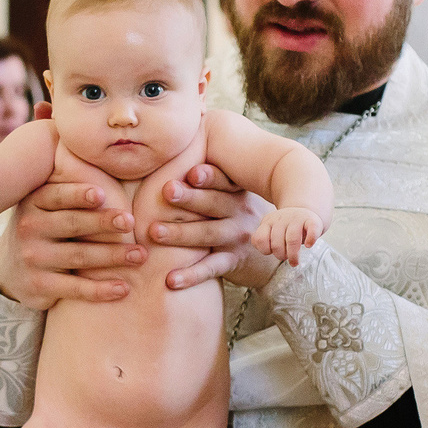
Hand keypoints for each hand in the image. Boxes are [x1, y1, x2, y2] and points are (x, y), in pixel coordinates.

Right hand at [0, 180, 137, 307]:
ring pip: (78, 256)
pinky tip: (123, 288)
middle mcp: (30, 228)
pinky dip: (100, 290)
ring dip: (113, 256)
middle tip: (131, 222)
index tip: (102, 194)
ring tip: (140, 256)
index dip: (78, 195)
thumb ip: (67, 185)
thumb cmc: (45, 227)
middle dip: (103, 223)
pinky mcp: (39, 286)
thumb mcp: (45, 205)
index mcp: (34, 202)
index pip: (58, 196)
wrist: (11, 270)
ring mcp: (33, 258)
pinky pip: (75, 288)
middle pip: (72, 224)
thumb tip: (105, 156)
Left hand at [146, 164, 276, 290]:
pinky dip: (191, 276)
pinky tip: (170, 280)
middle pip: (213, 204)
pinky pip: (211, 268)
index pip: (223, 181)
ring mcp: (237, 238)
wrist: (273, 251)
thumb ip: (212, 179)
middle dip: (189, 197)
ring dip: (180, 234)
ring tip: (154, 232)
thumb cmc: (238, 215)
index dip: (209, 177)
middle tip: (166, 190)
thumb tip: (181, 147)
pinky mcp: (233, 262)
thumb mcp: (235, 194)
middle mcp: (238, 212)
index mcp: (236, 192)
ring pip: (208, 234)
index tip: (192, 172)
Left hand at [252, 206, 321, 265]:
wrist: (305, 211)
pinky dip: (310, 239)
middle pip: (277, 243)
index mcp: (268, 222)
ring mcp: (297, 218)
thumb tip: (266, 250)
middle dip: (280, 255)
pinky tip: (308, 245)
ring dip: (293, 254)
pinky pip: (312, 230)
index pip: (260, 239)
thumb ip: (262, 239)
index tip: (272, 252)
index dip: (265, 250)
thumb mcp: (269, 229)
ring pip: (292, 239)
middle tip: (285, 258)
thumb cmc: (285, 227)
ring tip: (294, 262)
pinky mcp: (312, 220)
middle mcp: (281, 219)